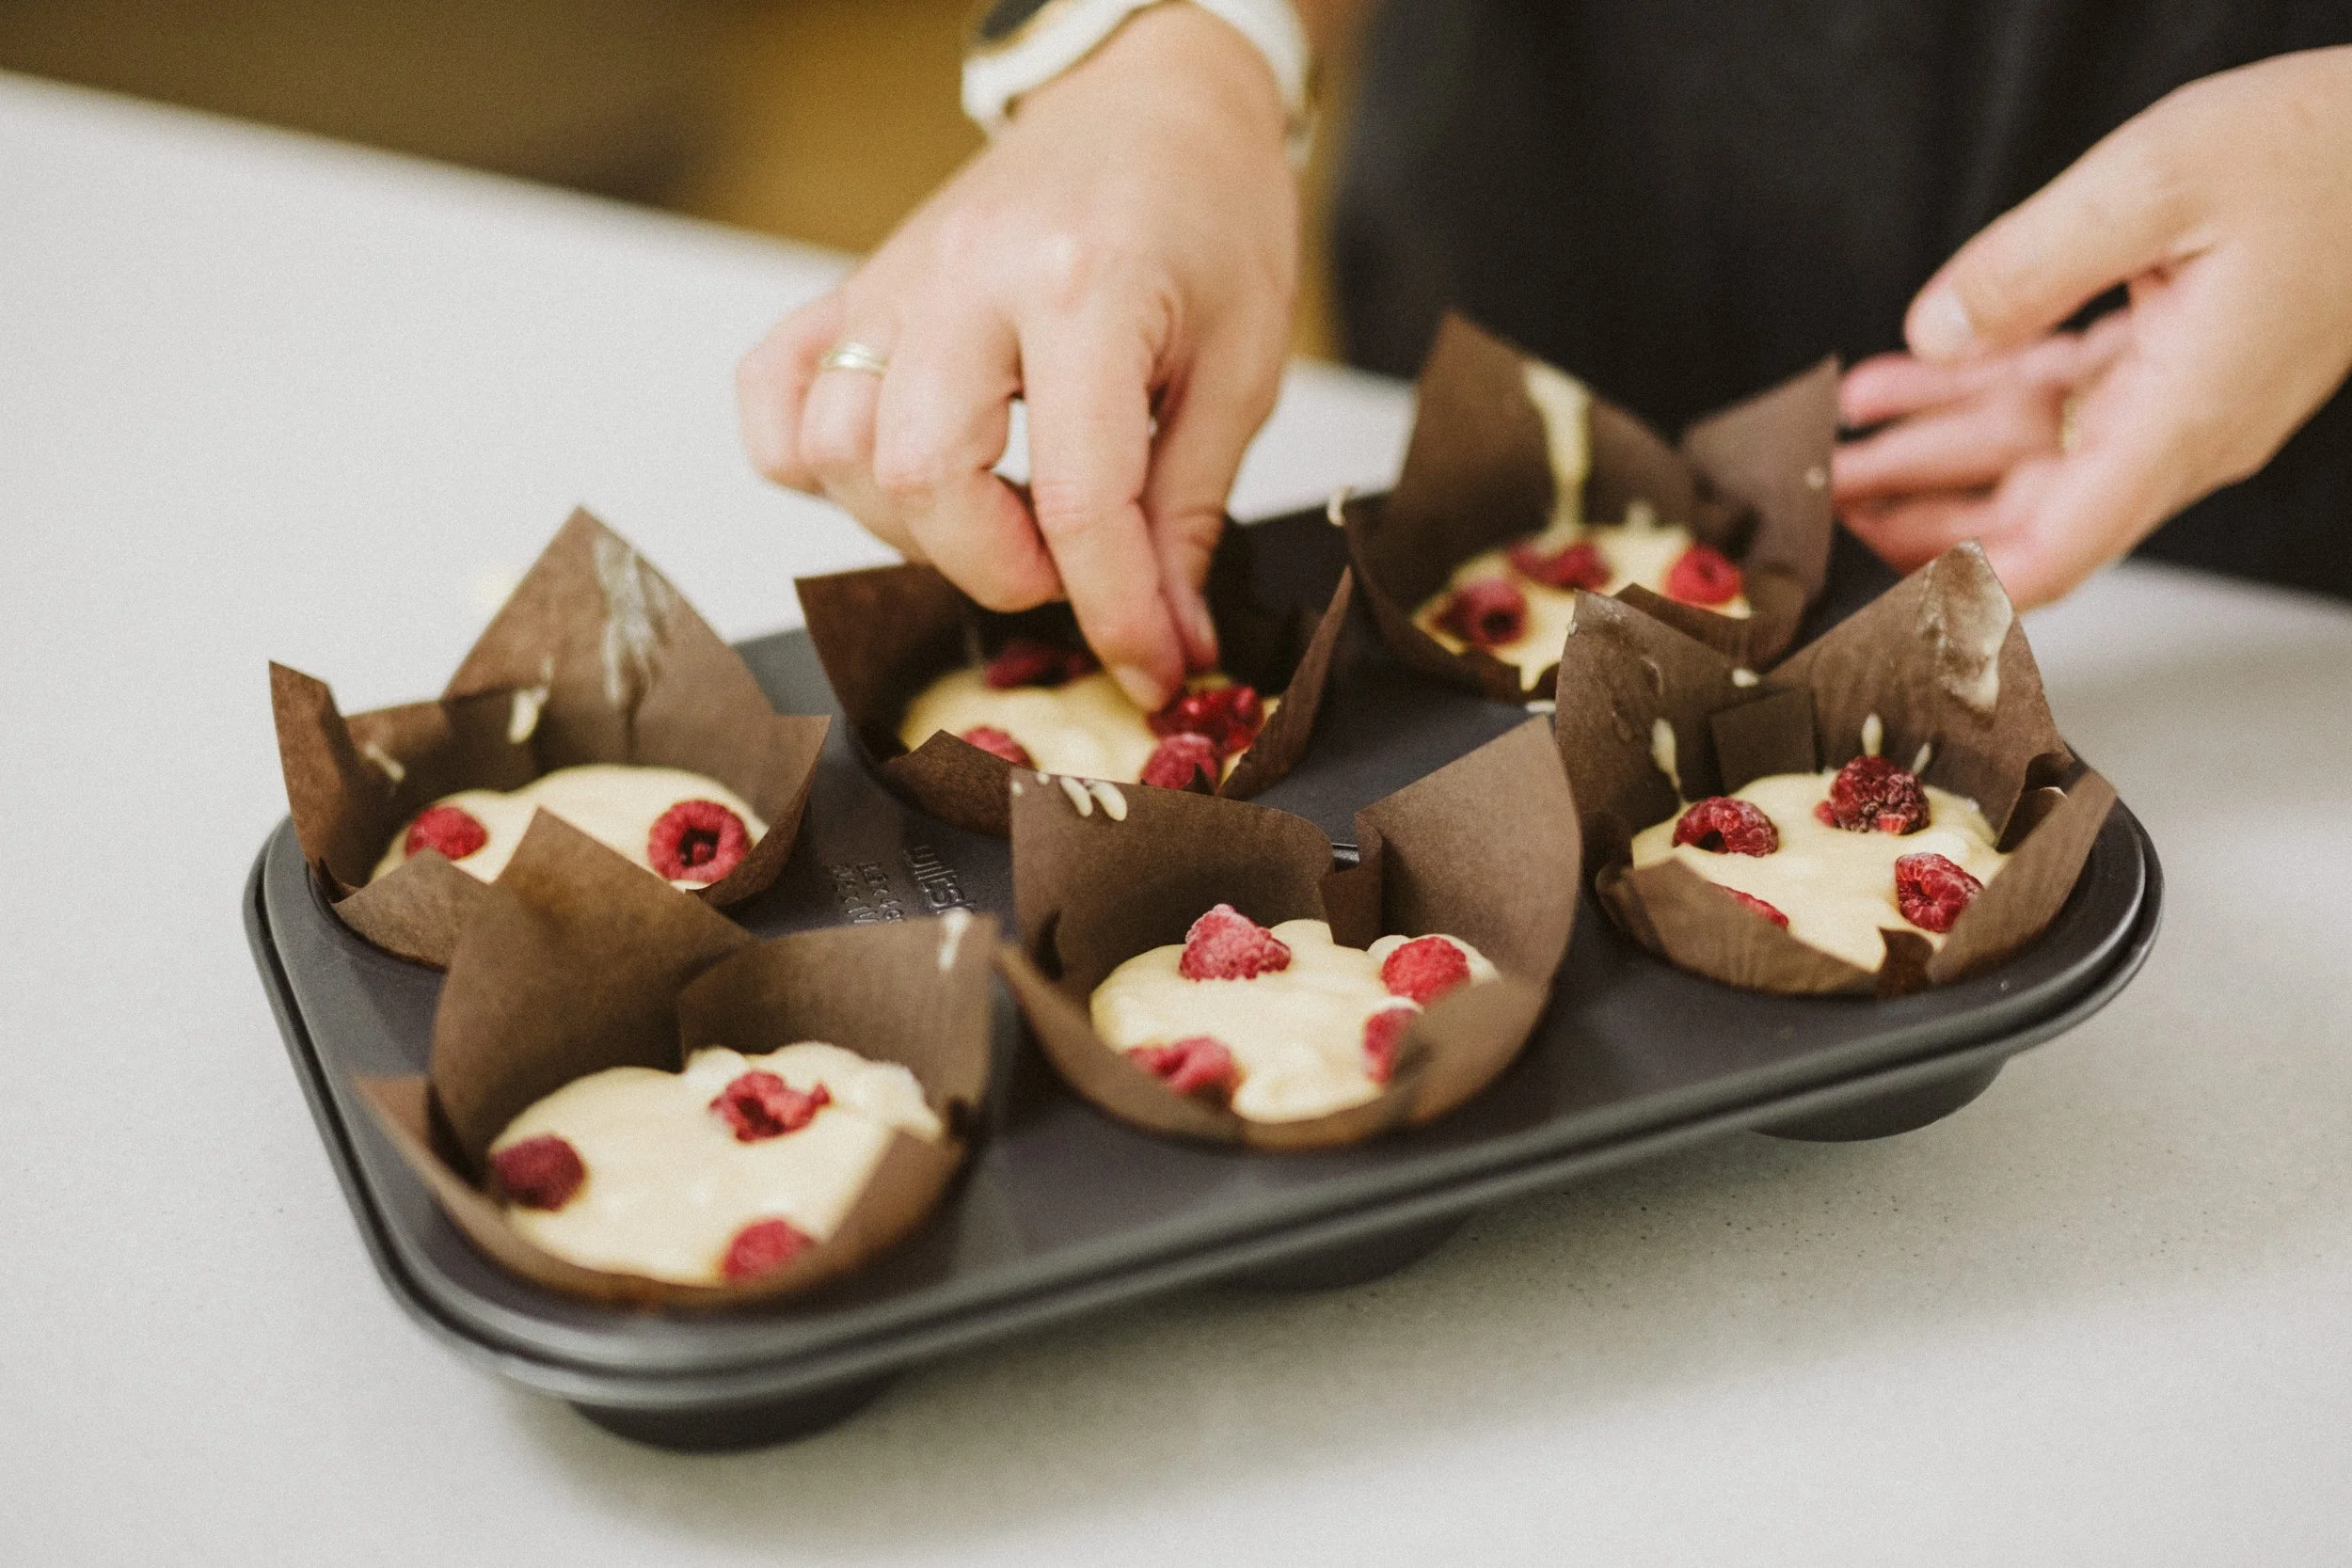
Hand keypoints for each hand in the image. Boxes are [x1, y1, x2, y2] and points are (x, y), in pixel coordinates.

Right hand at [736, 6, 1297, 707]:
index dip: (1115, 610)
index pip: (1080, 496)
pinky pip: (773, 394)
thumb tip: (1164, 639)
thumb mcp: (1242, 366)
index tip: (1149, 666)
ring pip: (834, 449)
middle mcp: (968, 278)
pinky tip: (895, 476)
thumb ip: (1189, 510)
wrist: (1154, 102)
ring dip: (911, 527)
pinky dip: (811, 460)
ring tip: (997, 519)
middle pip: (923, 478)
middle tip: (1068, 572)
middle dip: (999, 569)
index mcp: (1086, 287)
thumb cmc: (1209, 215)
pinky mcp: (853, 287)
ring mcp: (894, 280)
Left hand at [1832, 46, 2351, 607]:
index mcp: (2179, 422)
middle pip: (2022, 515)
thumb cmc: (2324, 153)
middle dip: (1914, 520)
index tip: (1879, 600)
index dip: (1960, 591)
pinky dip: (1974, 387)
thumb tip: (1937, 331)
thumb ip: (2029, 266)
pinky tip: (1898, 379)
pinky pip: (2055, 395)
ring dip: (1928, 453)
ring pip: (2028, 456)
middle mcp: (2177, 434)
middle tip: (1818, 509)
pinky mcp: (2171, 362)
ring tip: (1834, 453)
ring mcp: (2175, 402)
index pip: (2054, 553)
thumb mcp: (2156, 182)